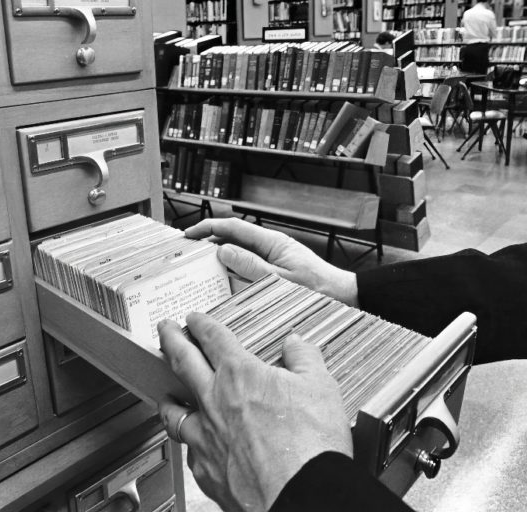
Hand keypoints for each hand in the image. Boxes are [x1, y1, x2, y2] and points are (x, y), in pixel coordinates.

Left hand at [158, 313, 352, 511]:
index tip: (193, 319)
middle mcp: (216, 402)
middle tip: (164, 331)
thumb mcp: (320, 385)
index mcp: (241, 375)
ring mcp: (206, 437)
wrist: (301, 495)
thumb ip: (304, 358)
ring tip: (165, 394)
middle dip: (171, 342)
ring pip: (174, 410)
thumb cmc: (310, 445)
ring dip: (168, 397)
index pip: (214, 339)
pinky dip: (189, 442)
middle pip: (183, 363)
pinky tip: (193, 444)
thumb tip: (296, 344)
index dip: (201, 324)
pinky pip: (188, 449)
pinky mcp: (206, 469)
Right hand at [185, 217, 358, 306]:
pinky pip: (246, 269)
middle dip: (207, 243)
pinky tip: (219, 283)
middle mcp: (269, 247)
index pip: (232, 227)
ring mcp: (270, 259)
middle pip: (232, 239)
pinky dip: (230, 272)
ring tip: (195, 269)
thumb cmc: (317, 288)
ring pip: (237, 255)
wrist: (341, 297)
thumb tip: (222, 250)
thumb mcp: (279, 279)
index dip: (207, 228)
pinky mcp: (272, 272)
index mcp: (271, 242)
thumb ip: (250, 265)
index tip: (187, 235)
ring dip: (216, 259)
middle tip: (185, 254)